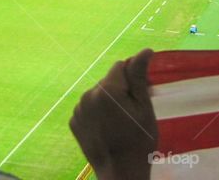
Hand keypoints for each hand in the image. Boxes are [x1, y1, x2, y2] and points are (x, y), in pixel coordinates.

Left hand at [70, 49, 156, 179]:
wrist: (120, 173)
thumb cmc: (139, 140)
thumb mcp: (144, 108)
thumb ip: (139, 76)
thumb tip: (145, 50)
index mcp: (107, 90)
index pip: (120, 66)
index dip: (133, 77)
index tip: (142, 95)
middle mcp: (88, 95)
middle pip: (108, 81)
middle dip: (121, 89)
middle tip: (133, 111)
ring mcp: (78, 110)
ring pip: (98, 94)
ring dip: (108, 100)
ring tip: (119, 122)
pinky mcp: (73, 122)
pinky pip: (88, 108)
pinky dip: (97, 113)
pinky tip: (107, 128)